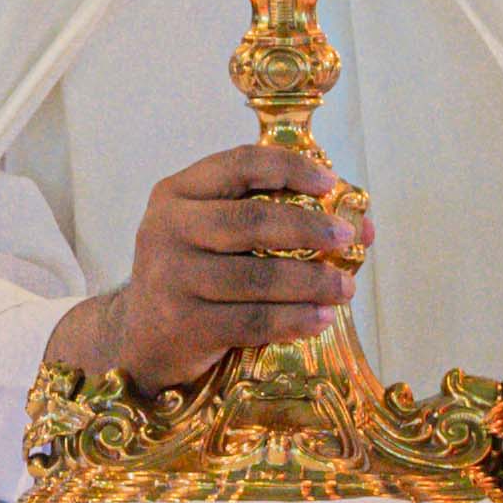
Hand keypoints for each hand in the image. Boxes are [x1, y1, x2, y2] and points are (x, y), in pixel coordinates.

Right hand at [49, 147, 369, 397]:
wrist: (140, 338)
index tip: (329, 182)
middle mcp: (167, 228)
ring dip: (310, 282)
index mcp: (177, 192)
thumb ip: (272, 219)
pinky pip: (251, 321)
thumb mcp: (213, 235)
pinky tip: (319, 319)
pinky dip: (292, 320)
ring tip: (344, 288)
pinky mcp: (182, 324)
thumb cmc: (193, 274)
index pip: (238, 164)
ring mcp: (171, 278)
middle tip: (346, 238)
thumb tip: (362, 226)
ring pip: (256, 276)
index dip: (289, 168)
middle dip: (308, 228)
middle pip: (251, 221)